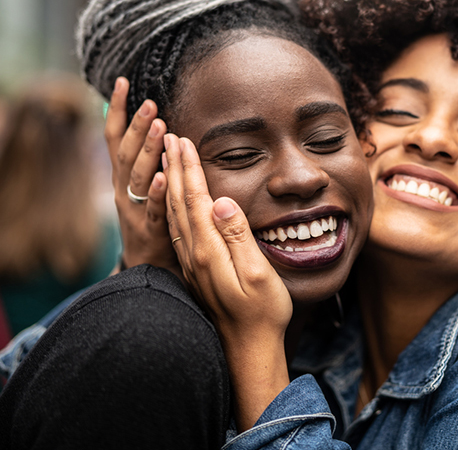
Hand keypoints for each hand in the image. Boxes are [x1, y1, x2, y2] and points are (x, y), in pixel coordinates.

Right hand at [106, 77, 177, 274]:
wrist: (147, 267)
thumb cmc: (149, 218)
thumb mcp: (141, 186)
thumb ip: (146, 158)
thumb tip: (154, 123)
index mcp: (122, 177)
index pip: (114, 138)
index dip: (116, 110)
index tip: (122, 82)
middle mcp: (123, 189)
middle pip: (126, 153)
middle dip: (136, 126)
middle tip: (150, 103)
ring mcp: (134, 210)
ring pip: (139, 177)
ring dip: (148, 150)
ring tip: (160, 126)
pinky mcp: (150, 229)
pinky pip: (154, 208)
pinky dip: (158, 191)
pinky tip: (166, 175)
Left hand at [163, 133, 291, 427]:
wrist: (248, 350)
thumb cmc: (262, 313)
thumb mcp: (258, 274)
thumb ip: (239, 236)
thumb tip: (221, 201)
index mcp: (209, 250)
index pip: (196, 199)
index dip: (189, 168)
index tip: (184, 140)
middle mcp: (194, 254)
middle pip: (180, 202)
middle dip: (175, 167)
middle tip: (170, 137)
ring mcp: (192, 264)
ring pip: (175, 214)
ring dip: (170, 183)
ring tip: (166, 159)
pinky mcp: (195, 270)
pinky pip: (177, 229)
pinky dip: (172, 206)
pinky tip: (173, 199)